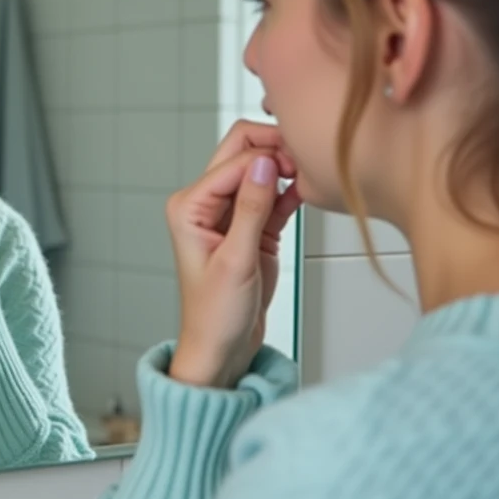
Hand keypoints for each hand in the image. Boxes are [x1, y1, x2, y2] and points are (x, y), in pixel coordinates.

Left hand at [165, 121, 301, 388]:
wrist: (221, 348)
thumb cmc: (214, 315)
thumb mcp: (236, 261)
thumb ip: (252, 209)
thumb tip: (265, 165)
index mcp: (189, 205)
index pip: (233, 160)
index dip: (266, 157)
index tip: (297, 165)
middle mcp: (205, 202)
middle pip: (242, 152)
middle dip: (274, 151)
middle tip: (305, 163)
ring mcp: (229, 212)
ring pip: (260, 170)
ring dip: (285, 169)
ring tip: (309, 178)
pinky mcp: (252, 225)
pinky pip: (273, 195)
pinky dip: (290, 191)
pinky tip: (306, 193)